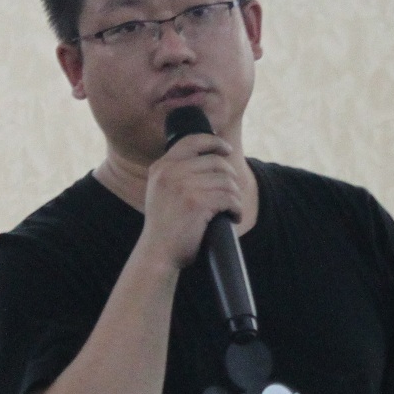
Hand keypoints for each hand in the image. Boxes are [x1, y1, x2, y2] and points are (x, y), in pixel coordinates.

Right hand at [136, 130, 244, 270]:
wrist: (157, 253)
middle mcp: (170, 172)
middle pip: (216, 162)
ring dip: (235, 196)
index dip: (214, 142)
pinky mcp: (198, 203)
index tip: (226, 149)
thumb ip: (175, 173)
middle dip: (230, 177)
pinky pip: (229, 198)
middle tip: (232, 193)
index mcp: (161, 167)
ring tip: (233, 208)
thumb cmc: (164, 227)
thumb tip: (211, 157)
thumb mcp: (161, 191)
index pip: (192, 140)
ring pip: (226, 181)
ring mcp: (184, 186)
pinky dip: (236, 208)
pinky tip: (234, 216)